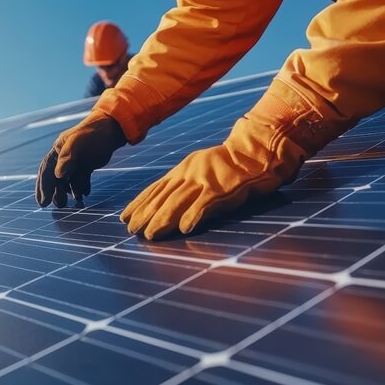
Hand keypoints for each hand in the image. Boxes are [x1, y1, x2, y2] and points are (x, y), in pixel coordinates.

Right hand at [36, 112, 127, 207]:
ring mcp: (76, 160)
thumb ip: (67, 159)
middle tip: (57, 206)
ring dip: (68, 192)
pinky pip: (81, 179)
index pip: (47, 170)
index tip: (43, 202)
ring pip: (68, 180)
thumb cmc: (92, 135)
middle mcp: (65, 156)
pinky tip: (84, 195)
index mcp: (58, 150)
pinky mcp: (87, 164)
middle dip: (54, 192)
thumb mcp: (78, 145)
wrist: (112, 129)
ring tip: (69, 203)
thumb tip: (58, 175)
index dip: (44, 186)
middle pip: (56, 177)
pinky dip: (81, 187)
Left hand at [121, 91, 323, 239]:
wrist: (260, 150)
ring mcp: (207, 180)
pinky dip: (194, 216)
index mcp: (184, 169)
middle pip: (163, 196)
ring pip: (179, 201)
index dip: (139, 203)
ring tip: (150, 234)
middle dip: (145, 214)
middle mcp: (191, 173)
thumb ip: (185, 183)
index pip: (156, 188)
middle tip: (132, 230)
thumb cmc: (232, 164)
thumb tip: (166, 204)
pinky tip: (185, 229)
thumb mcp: (202, 168)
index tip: (124, 217)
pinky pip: (207, 204)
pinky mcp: (225, 188)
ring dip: (163, 219)